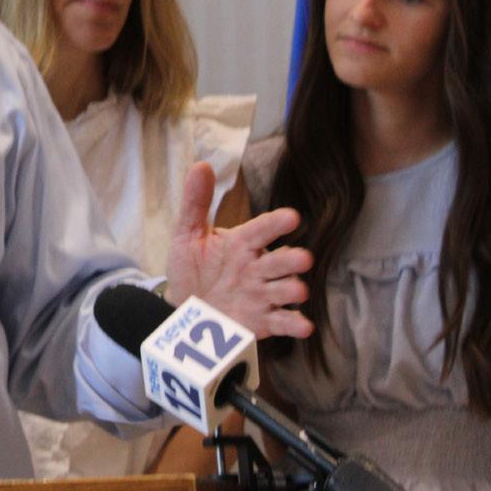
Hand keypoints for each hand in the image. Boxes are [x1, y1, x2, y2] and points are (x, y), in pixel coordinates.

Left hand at [166, 162, 313, 338]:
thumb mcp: (188, 234)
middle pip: (281, 261)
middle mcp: (257, 267)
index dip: (275, 224)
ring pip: (286, 290)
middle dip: (292, 260)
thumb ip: (196, 202)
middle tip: (302, 258)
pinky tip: (304, 326)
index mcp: (242, 243)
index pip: (261, 230)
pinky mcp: (263, 320)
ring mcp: (263, 294)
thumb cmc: (193, 266)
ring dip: (293, 290)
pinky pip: (283, 321)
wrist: (186, 307)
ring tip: (298, 290)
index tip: (291, 217)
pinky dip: (294, 323)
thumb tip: (202, 165)